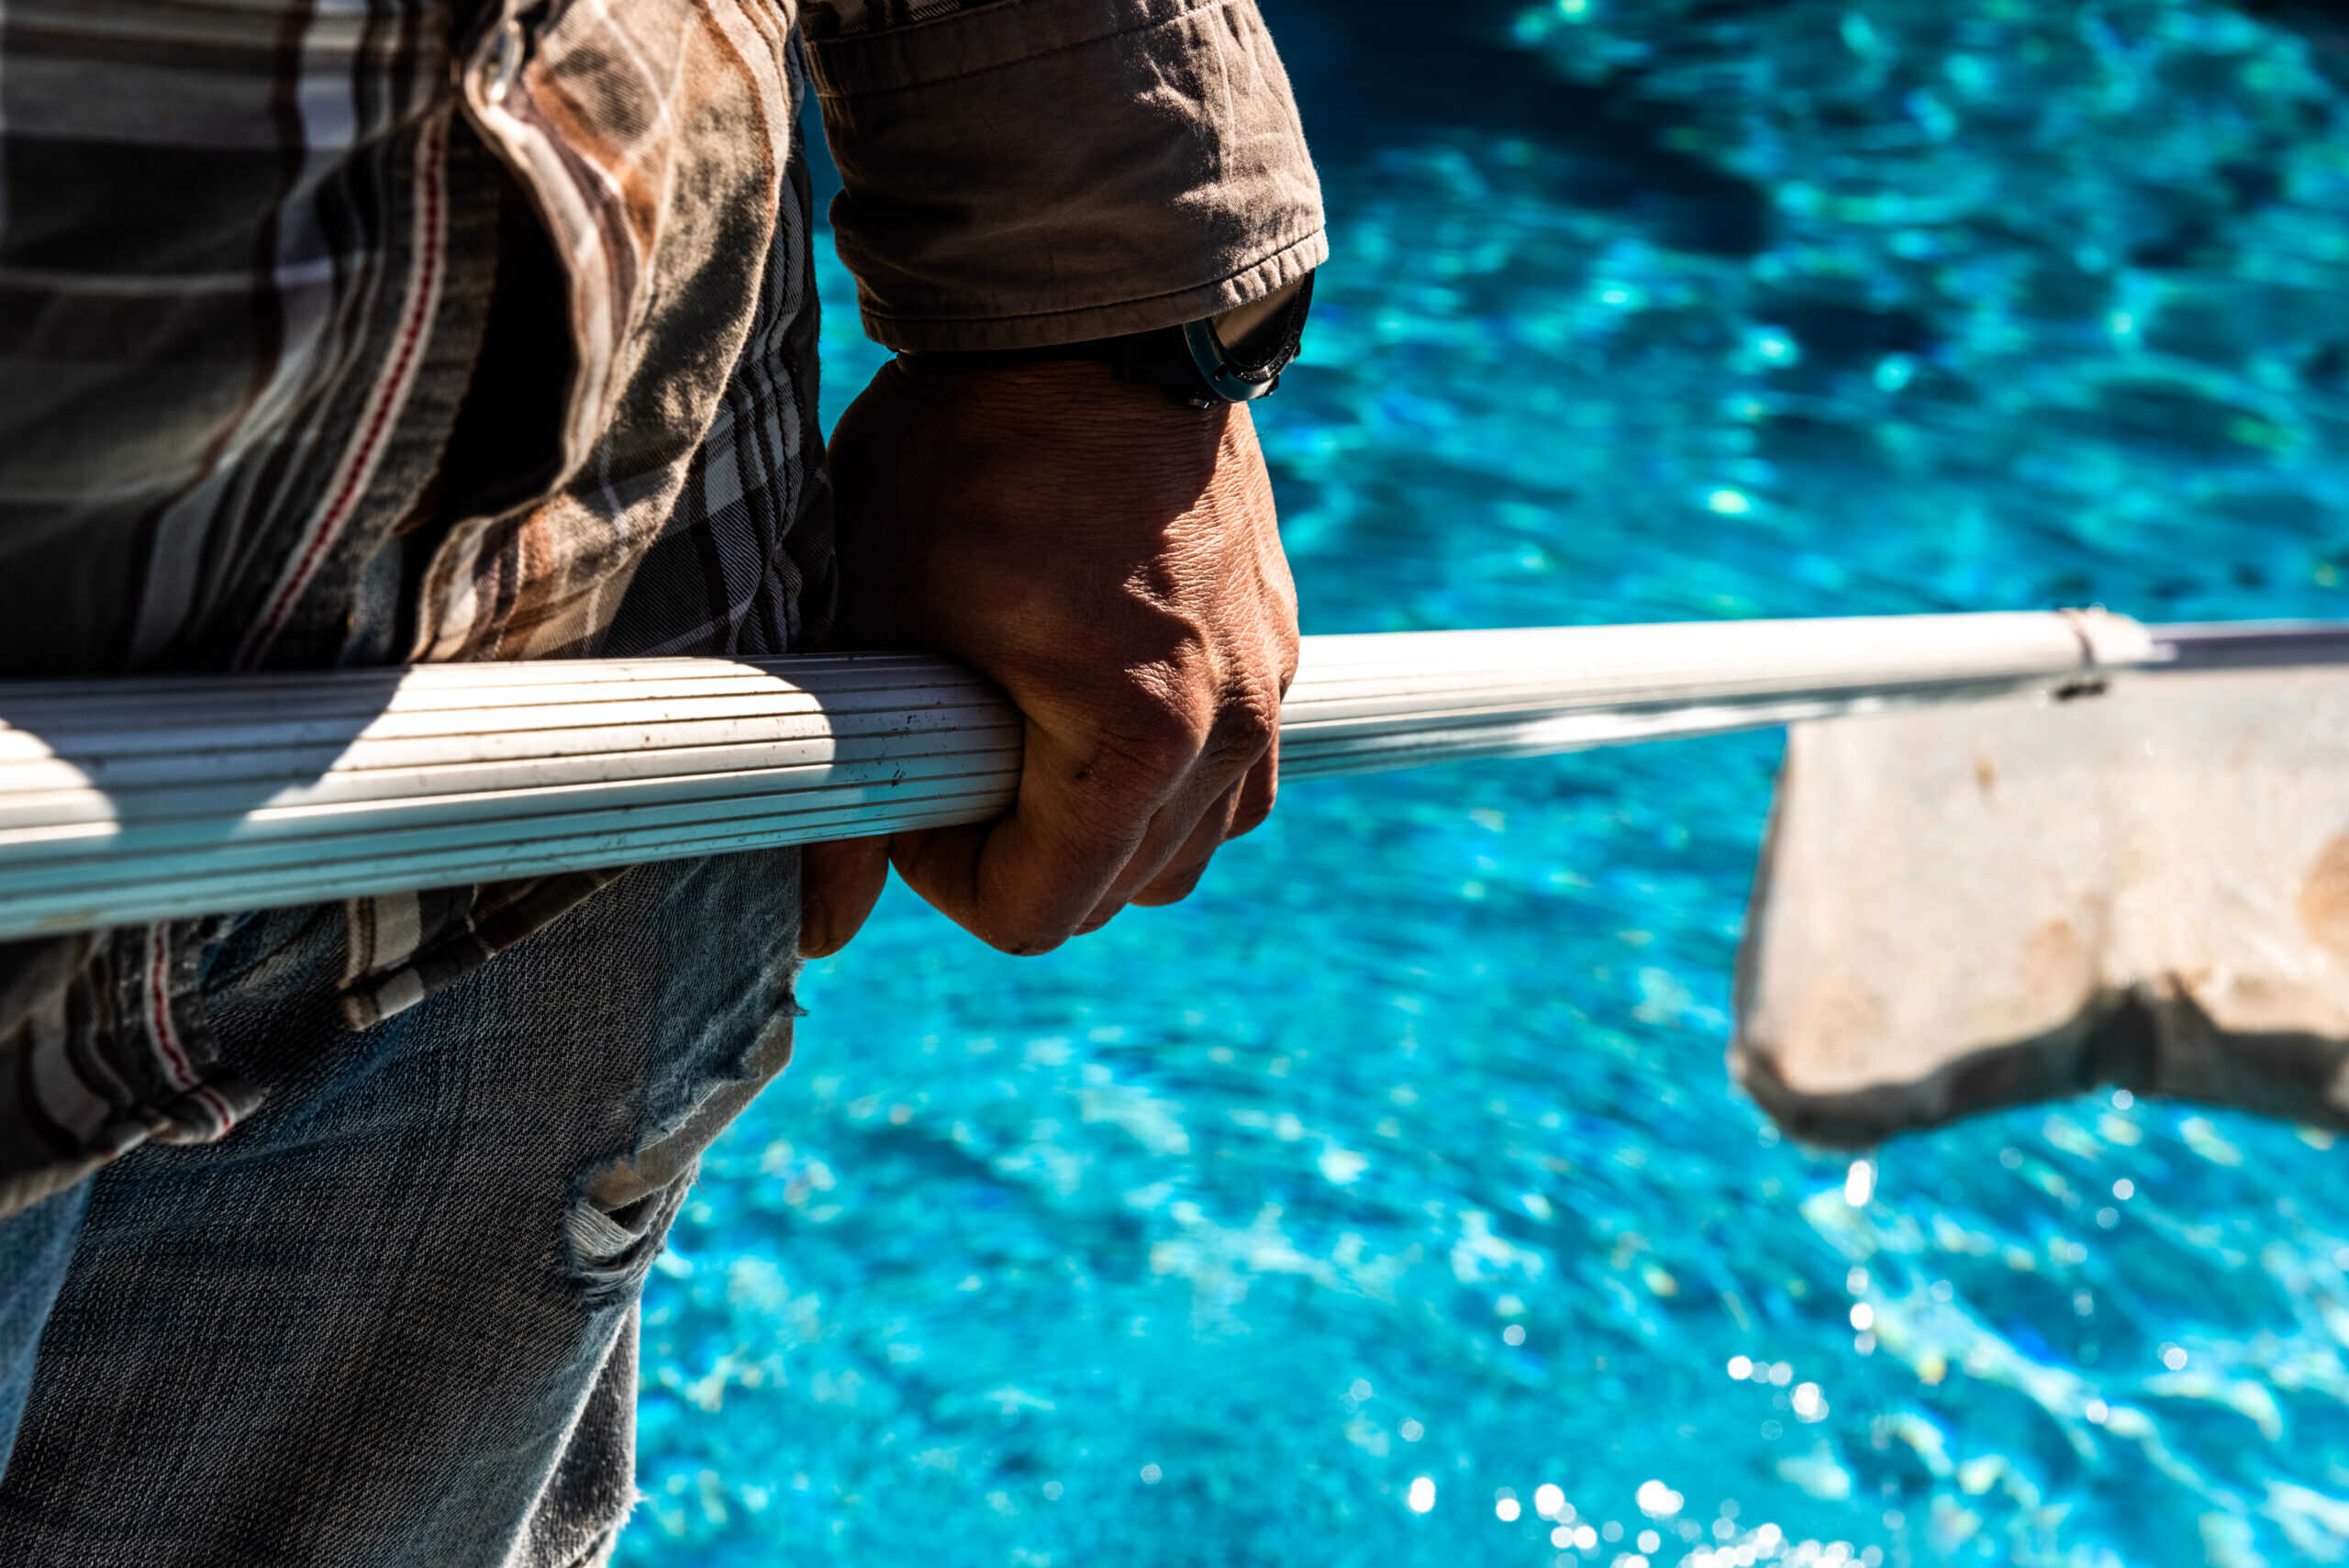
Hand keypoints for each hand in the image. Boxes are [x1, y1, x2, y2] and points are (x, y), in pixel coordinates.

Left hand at [797, 357, 1298, 957]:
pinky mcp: (1284, 641)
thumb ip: (849, 786)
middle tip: (959, 747)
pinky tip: (1097, 690)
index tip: (913, 779)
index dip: (947, 873)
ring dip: (1110, 828)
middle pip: (1122, 895)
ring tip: (1029, 730)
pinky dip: (1173, 772)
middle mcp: (1232, 729)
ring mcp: (1273, 684)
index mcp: (1139, 741)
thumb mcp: (880, 612)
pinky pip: (1240, 771)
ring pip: (1194, 845)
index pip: (1039, 914)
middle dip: (1029, 852)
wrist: (1094, 312)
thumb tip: (816, 931)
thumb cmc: (971, 454)